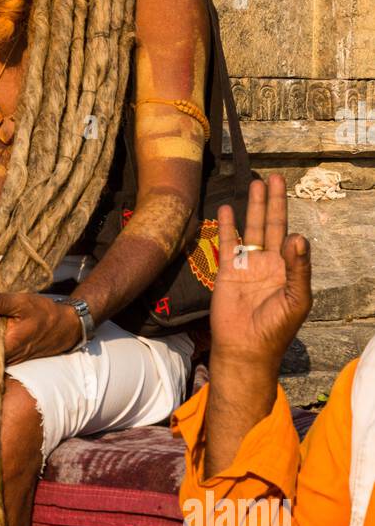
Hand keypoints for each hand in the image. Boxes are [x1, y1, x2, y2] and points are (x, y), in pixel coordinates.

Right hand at [211, 173, 311, 367]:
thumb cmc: (276, 328)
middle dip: (271, 202)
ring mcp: (247, 266)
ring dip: (252, 208)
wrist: (245, 347)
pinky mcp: (227, 272)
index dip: (287, 214)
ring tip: (254, 185)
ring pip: (250, 230)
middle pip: (270, 225)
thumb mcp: (297, 298)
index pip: (289, 235)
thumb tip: (297, 236)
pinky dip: (226, 226)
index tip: (286, 192)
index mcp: (287, 269)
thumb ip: (299, 268)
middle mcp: (268, 263)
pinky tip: (225, 209)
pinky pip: (227, 244)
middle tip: (272, 178)